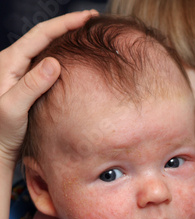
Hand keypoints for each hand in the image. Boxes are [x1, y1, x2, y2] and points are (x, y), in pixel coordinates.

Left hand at [0, 10, 97, 167]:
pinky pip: (48, 64)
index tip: (86, 18)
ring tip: (86, 35)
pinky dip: (64, 57)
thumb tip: (54, 62)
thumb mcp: (14, 108)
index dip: (64, 24)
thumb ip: (31, 85)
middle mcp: (15, 63)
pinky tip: (75, 59)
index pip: (40, 35)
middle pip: (45, 36)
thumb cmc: (2, 131)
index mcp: (9, 62)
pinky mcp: (30, 84)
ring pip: (47, 48)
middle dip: (68, 25)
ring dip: (66, 39)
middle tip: (92, 20)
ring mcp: (23, 73)